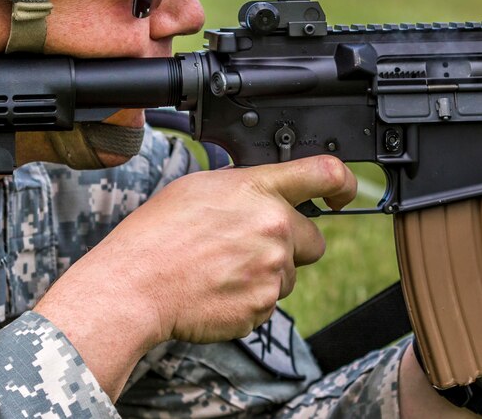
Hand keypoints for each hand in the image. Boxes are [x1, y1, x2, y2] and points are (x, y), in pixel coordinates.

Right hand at [35, 155, 356, 396]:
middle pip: (314, 238)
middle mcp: (274, 227)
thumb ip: (243, 187)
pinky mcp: (263, 306)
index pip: (324, 174)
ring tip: (221, 268)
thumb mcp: (199, 187)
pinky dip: (249, 298)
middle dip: (291, 243)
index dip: (344, 183)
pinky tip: (217, 288)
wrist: (136, 285)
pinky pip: (269, 301)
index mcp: (258, 189)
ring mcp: (272, 270)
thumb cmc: (157, 233)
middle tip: (249, 246)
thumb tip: (260, 192)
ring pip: (290, 273)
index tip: (345, 192)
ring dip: (267, 273)